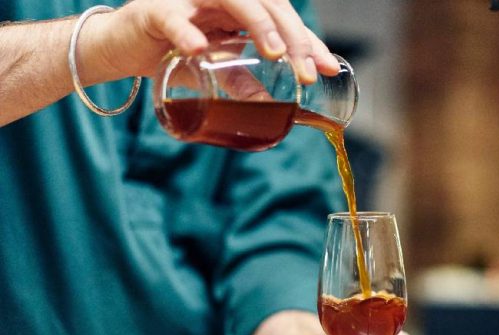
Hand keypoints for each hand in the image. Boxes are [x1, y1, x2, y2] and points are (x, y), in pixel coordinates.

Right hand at [83, 0, 339, 83]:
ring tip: (276, 54)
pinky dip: (185, 32)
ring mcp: (188, 0)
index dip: (308, 40)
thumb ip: (243, 81)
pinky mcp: (154, 11)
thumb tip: (274, 108)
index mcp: (238, 9)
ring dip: (257, 24)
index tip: (329, 67)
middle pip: (267, 4)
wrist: (119, 47)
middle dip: (293, 37)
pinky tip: (200, 48)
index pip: (282, 17)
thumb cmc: (171, 52)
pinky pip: (172, 17)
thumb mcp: (215, 69)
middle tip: (308, 70)